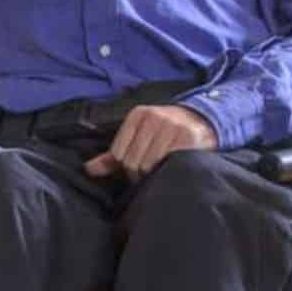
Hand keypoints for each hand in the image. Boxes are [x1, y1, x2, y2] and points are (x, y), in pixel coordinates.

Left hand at [85, 104, 217, 179]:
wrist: (202, 122)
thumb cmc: (164, 134)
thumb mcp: (138, 137)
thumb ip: (113, 155)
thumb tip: (89, 170)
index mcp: (138, 115)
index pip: (118, 153)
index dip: (125, 168)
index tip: (135, 171)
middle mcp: (154, 117)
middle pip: (133, 161)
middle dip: (139, 175)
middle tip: (149, 175)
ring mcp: (172, 126)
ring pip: (149, 165)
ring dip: (153, 175)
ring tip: (160, 172)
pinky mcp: (188, 137)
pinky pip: (169, 163)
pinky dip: (168, 170)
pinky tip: (172, 168)